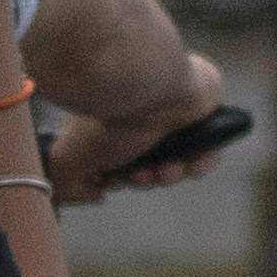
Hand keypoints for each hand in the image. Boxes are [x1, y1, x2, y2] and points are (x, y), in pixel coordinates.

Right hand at [48, 55, 227, 205]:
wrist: (141, 81)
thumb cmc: (104, 117)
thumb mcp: (69, 159)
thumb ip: (68, 185)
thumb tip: (96, 196)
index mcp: (108, 120)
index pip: (116, 160)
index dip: (117, 179)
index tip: (112, 181)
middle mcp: (139, 115)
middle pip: (147, 163)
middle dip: (144, 179)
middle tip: (140, 175)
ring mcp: (172, 112)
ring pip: (177, 159)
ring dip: (169, 175)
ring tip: (163, 169)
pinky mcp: (203, 110)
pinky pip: (208, 148)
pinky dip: (199, 163)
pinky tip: (187, 163)